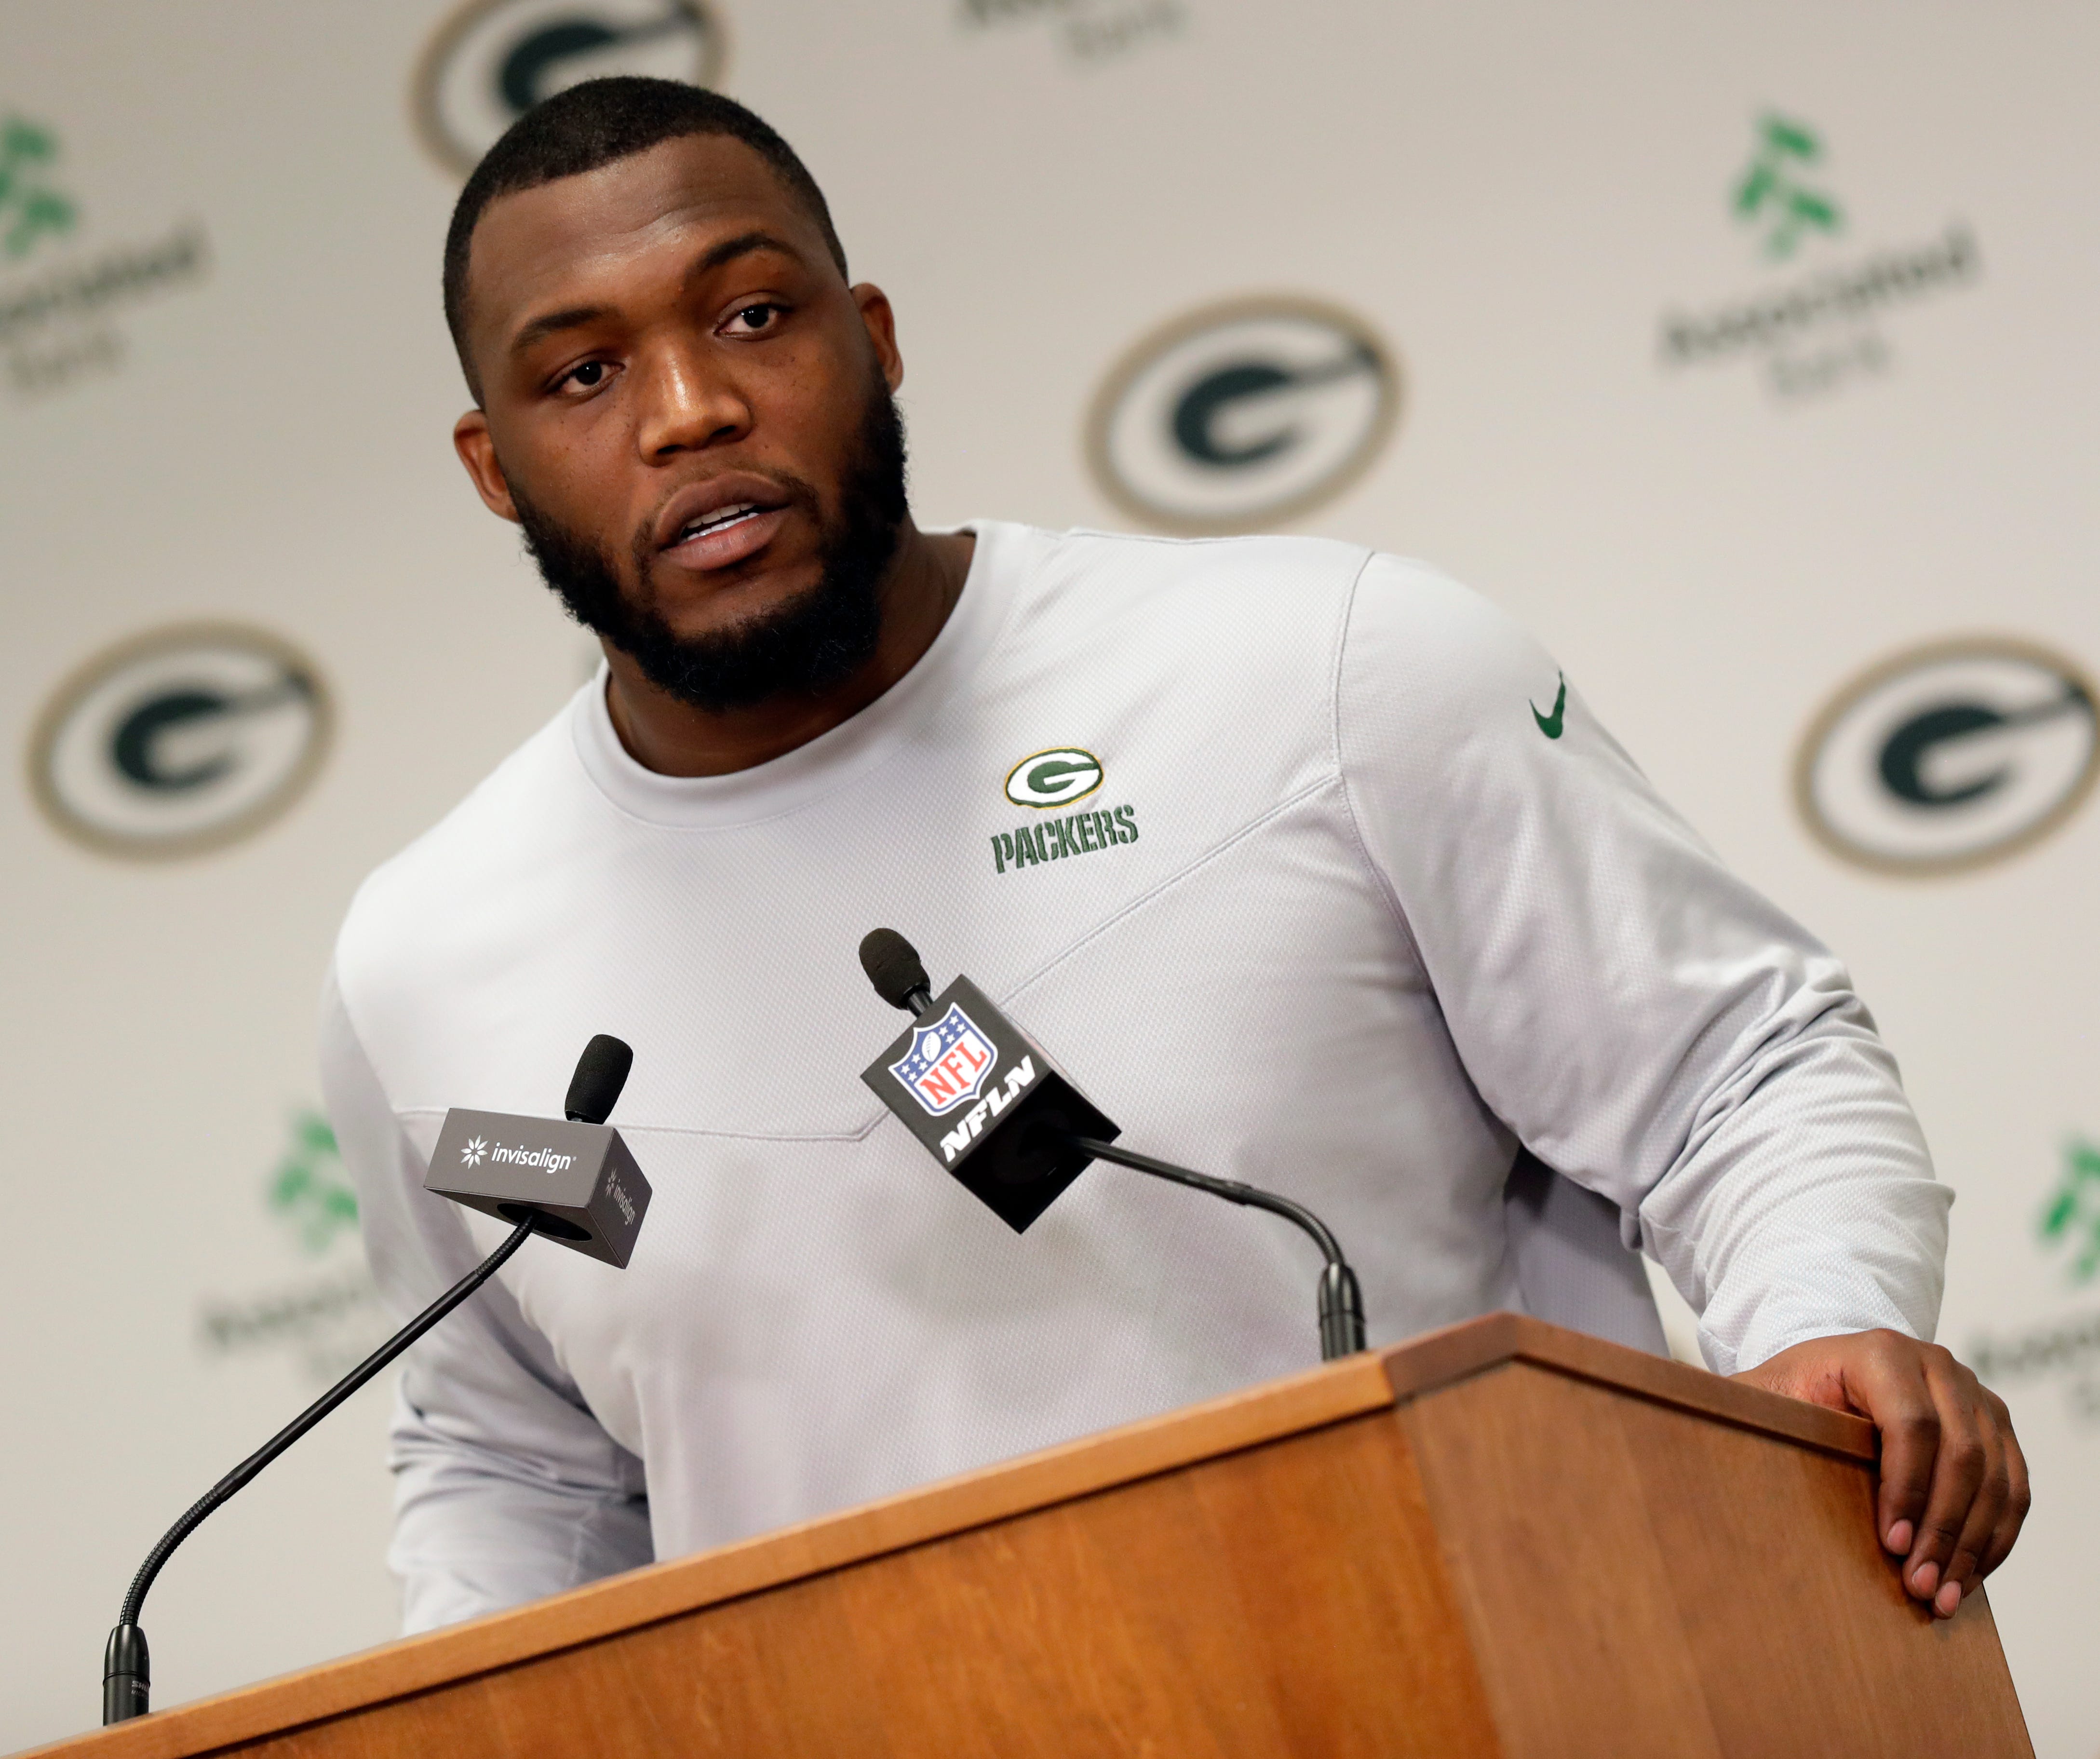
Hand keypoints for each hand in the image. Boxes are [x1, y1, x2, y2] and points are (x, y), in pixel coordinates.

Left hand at [1733, 1329, 2029, 1617]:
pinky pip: (2013, 1490)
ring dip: (1973, 1545)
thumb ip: (1737, 1413)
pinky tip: (1968, 1578)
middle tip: (1920, 1588)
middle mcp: (1939, 1366)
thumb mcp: (1761, 1396)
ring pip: (1995, 1478)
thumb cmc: (1792, 1391)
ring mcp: (1976, 1395)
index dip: (1907, 1488)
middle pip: (1961, 1456)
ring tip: (1943, 1597)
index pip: (1911, 1424)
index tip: (1891, 1546)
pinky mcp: (1996, 1429)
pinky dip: (1995, 1539)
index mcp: (1880, 1352)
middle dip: (1943, 1530)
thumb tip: (1685, 1435)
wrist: (1834, 1370)